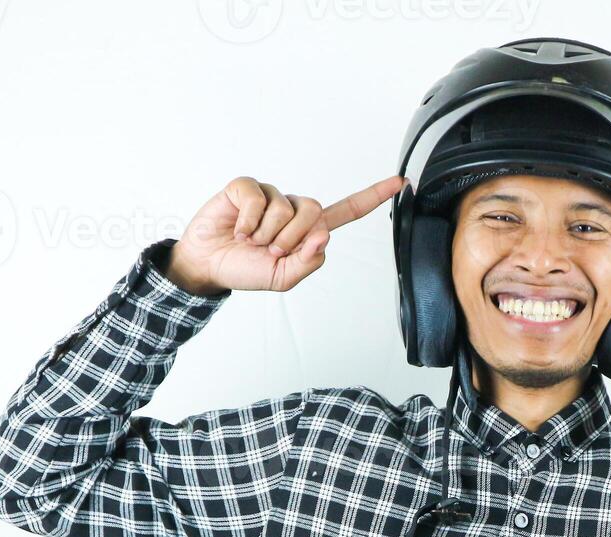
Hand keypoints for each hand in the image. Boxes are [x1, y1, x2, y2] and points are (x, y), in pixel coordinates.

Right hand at [164, 174, 407, 295]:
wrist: (209, 265)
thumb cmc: (247, 270)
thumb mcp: (283, 279)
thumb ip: (307, 262)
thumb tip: (323, 236)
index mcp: (309, 230)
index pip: (346, 211)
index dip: (373, 197)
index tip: (401, 183)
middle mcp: (293, 208)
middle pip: (314, 211)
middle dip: (291, 238)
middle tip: (270, 250)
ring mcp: (271, 195)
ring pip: (285, 208)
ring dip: (266, 233)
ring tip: (251, 241)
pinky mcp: (247, 187)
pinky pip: (258, 199)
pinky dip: (248, 221)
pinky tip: (238, 228)